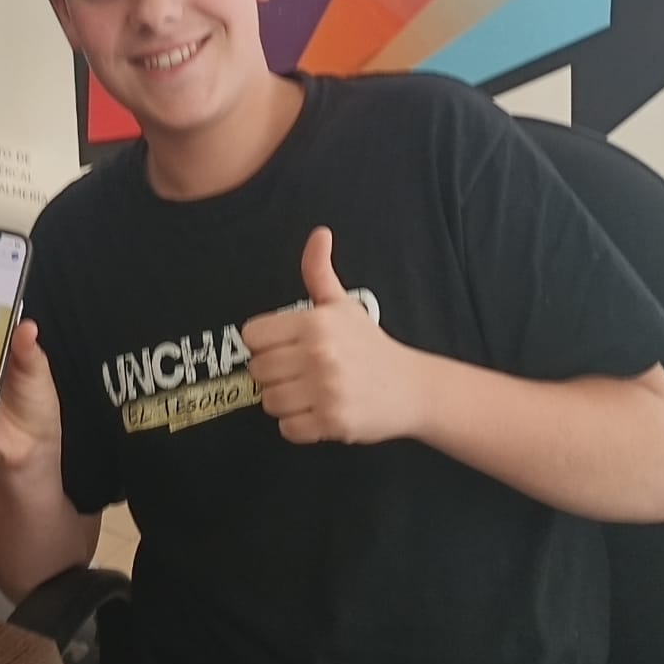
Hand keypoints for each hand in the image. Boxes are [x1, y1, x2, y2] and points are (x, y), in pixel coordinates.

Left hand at [241, 228, 414, 444]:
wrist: (411, 387)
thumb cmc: (369, 346)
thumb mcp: (342, 305)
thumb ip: (319, 271)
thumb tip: (319, 234)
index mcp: (315, 323)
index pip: (252, 335)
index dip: (264, 343)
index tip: (283, 347)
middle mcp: (319, 354)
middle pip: (258, 370)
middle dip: (275, 373)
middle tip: (300, 372)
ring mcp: (326, 390)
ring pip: (269, 401)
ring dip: (285, 401)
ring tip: (310, 392)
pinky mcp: (333, 422)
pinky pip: (288, 429)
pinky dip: (299, 426)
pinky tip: (318, 412)